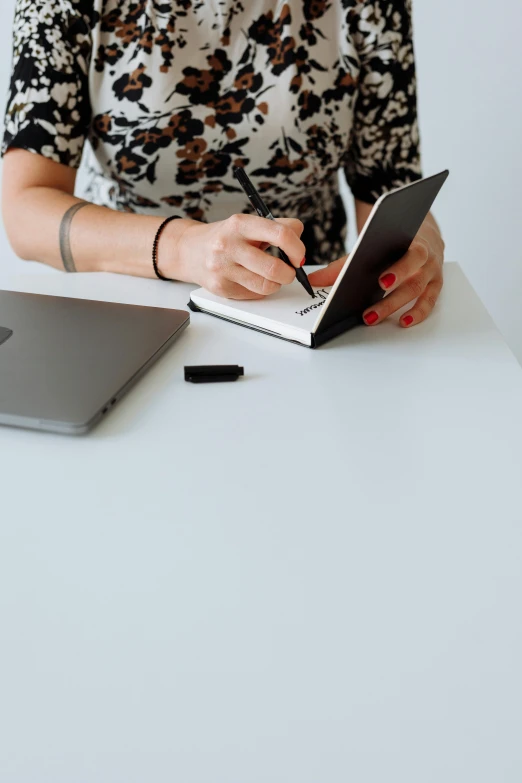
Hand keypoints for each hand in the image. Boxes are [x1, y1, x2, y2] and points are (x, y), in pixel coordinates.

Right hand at [163, 213, 304, 298]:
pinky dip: (260, 290)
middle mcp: (228, 245)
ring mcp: (222, 269)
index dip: (297, 248)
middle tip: (288, 271)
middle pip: (274, 268)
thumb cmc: (225, 237)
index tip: (298, 256)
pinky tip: (252, 280)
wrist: (189, 251)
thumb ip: (277, 227)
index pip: (281, 234)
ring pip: (266, 286)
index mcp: (240, 224)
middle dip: (289, 273)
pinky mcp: (221, 288)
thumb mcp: (247, 224)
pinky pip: (254, 295)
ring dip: (276, 284)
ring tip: (271, 276)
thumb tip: (299, 243)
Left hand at [307, 219, 444, 326]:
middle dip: (394, 287)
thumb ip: (342, 265)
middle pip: (412, 274)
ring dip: (394, 305)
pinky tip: (403, 321)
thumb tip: (312, 281)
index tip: (379, 281)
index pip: (404, 252)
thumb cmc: (394, 242)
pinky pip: (429, 301)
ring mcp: (432, 272)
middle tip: (374, 301)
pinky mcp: (435, 285)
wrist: (424, 232)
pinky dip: (417, 313)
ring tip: (371, 317)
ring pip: (417, 289)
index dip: (396, 268)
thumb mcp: (370, 246)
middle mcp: (425, 256)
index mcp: (410, 241)